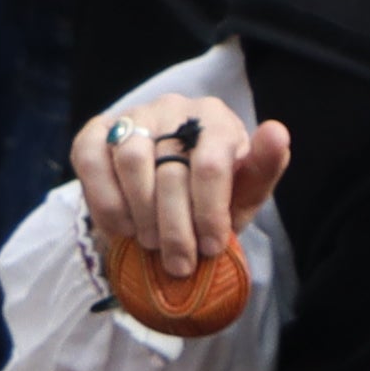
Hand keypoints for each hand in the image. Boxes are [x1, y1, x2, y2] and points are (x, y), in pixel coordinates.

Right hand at [73, 89, 286, 285]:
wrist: (170, 196)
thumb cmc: (214, 193)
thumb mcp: (245, 189)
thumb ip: (264, 167)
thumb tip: (277, 132)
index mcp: (216, 118)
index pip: (212, 165)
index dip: (209, 213)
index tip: (212, 248)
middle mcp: (173, 107)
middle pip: (170, 170)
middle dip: (176, 227)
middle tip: (180, 263)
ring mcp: (133, 116)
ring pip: (131, 163)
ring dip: (142, 214)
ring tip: (152, 244)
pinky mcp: (96, 131)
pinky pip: (92, 161)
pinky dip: (106, 201)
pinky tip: (122, 228)